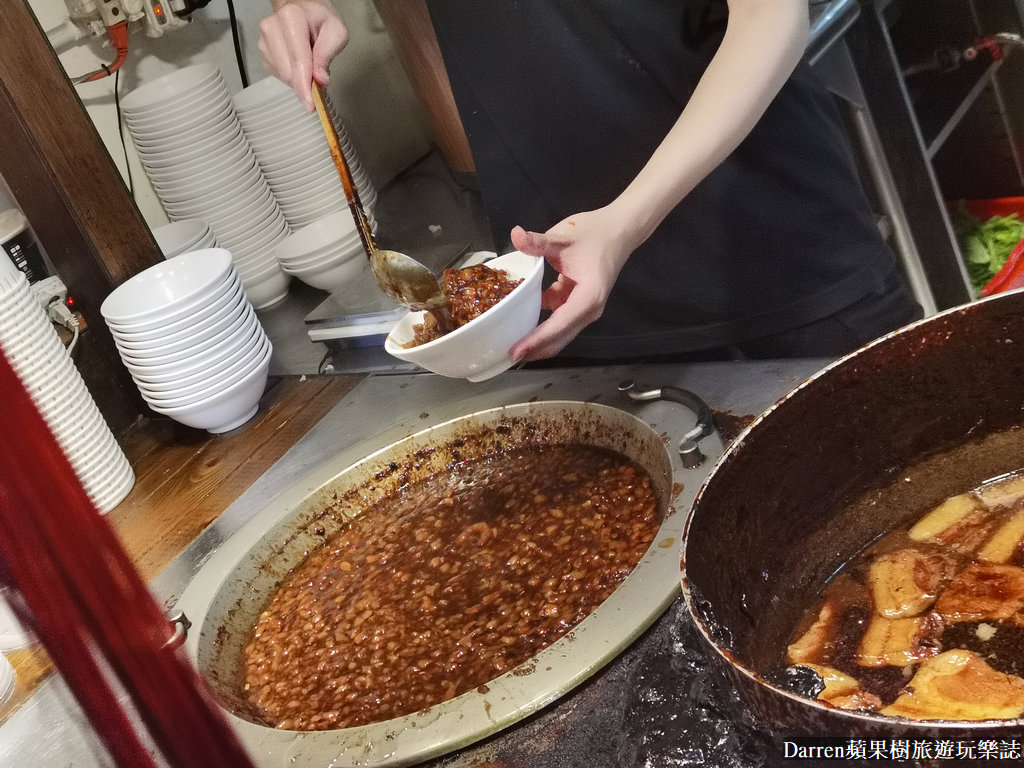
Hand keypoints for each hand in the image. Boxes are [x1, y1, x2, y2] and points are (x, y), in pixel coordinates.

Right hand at [258, 0, 348, 110]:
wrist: (301, 8)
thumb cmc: (319, 19)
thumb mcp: (335, 32)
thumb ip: (327, 54)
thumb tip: (320, 80)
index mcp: (291, 18)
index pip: (298, 59)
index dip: (304, 85)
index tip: (310, 104)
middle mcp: (271, 28)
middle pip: (288, 72)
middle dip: (306, 84)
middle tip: (321, 78)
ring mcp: (264, 41)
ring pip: (283, 76)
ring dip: (299, 79)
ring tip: (310, 62)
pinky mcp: (263, 53)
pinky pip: (279, 76)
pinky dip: (292, 76)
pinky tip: (299, 64)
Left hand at [507, 209, 638, 361]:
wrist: (617, 231)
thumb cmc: (595, 234)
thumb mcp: (563, 237)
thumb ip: (538, 242)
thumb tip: (515, 234)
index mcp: (589, 296)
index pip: (559, 323)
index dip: (537, 339)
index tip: (516, 351)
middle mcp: (589, 310)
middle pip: (560, 338)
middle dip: (535, 350)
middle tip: (507, 358)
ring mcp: (584, 310)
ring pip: (560, 334)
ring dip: (538, 341)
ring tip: (512, 347)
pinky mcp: (578, 305)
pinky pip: (558, 322)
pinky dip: (541, 326)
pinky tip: (521, 326)